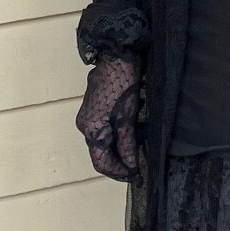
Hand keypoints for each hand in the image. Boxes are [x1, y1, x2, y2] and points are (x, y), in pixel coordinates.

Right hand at [76, 53, 142, 180]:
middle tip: (142, 166)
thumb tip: (131, 165)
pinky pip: (109, 129)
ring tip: (142, 148)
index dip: (119, 172)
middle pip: (103, 152)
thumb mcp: (127, 116)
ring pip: (107, 141)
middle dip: (122, 161)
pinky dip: (122, 134)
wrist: (118, 54)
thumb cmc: (122, 83)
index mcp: (90, 128)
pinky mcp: (99, 108)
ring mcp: (91, 115)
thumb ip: (127, 143)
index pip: (101, 162)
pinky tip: (138, 132)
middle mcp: (86, 124)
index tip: (137, 176)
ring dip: (124, 147)